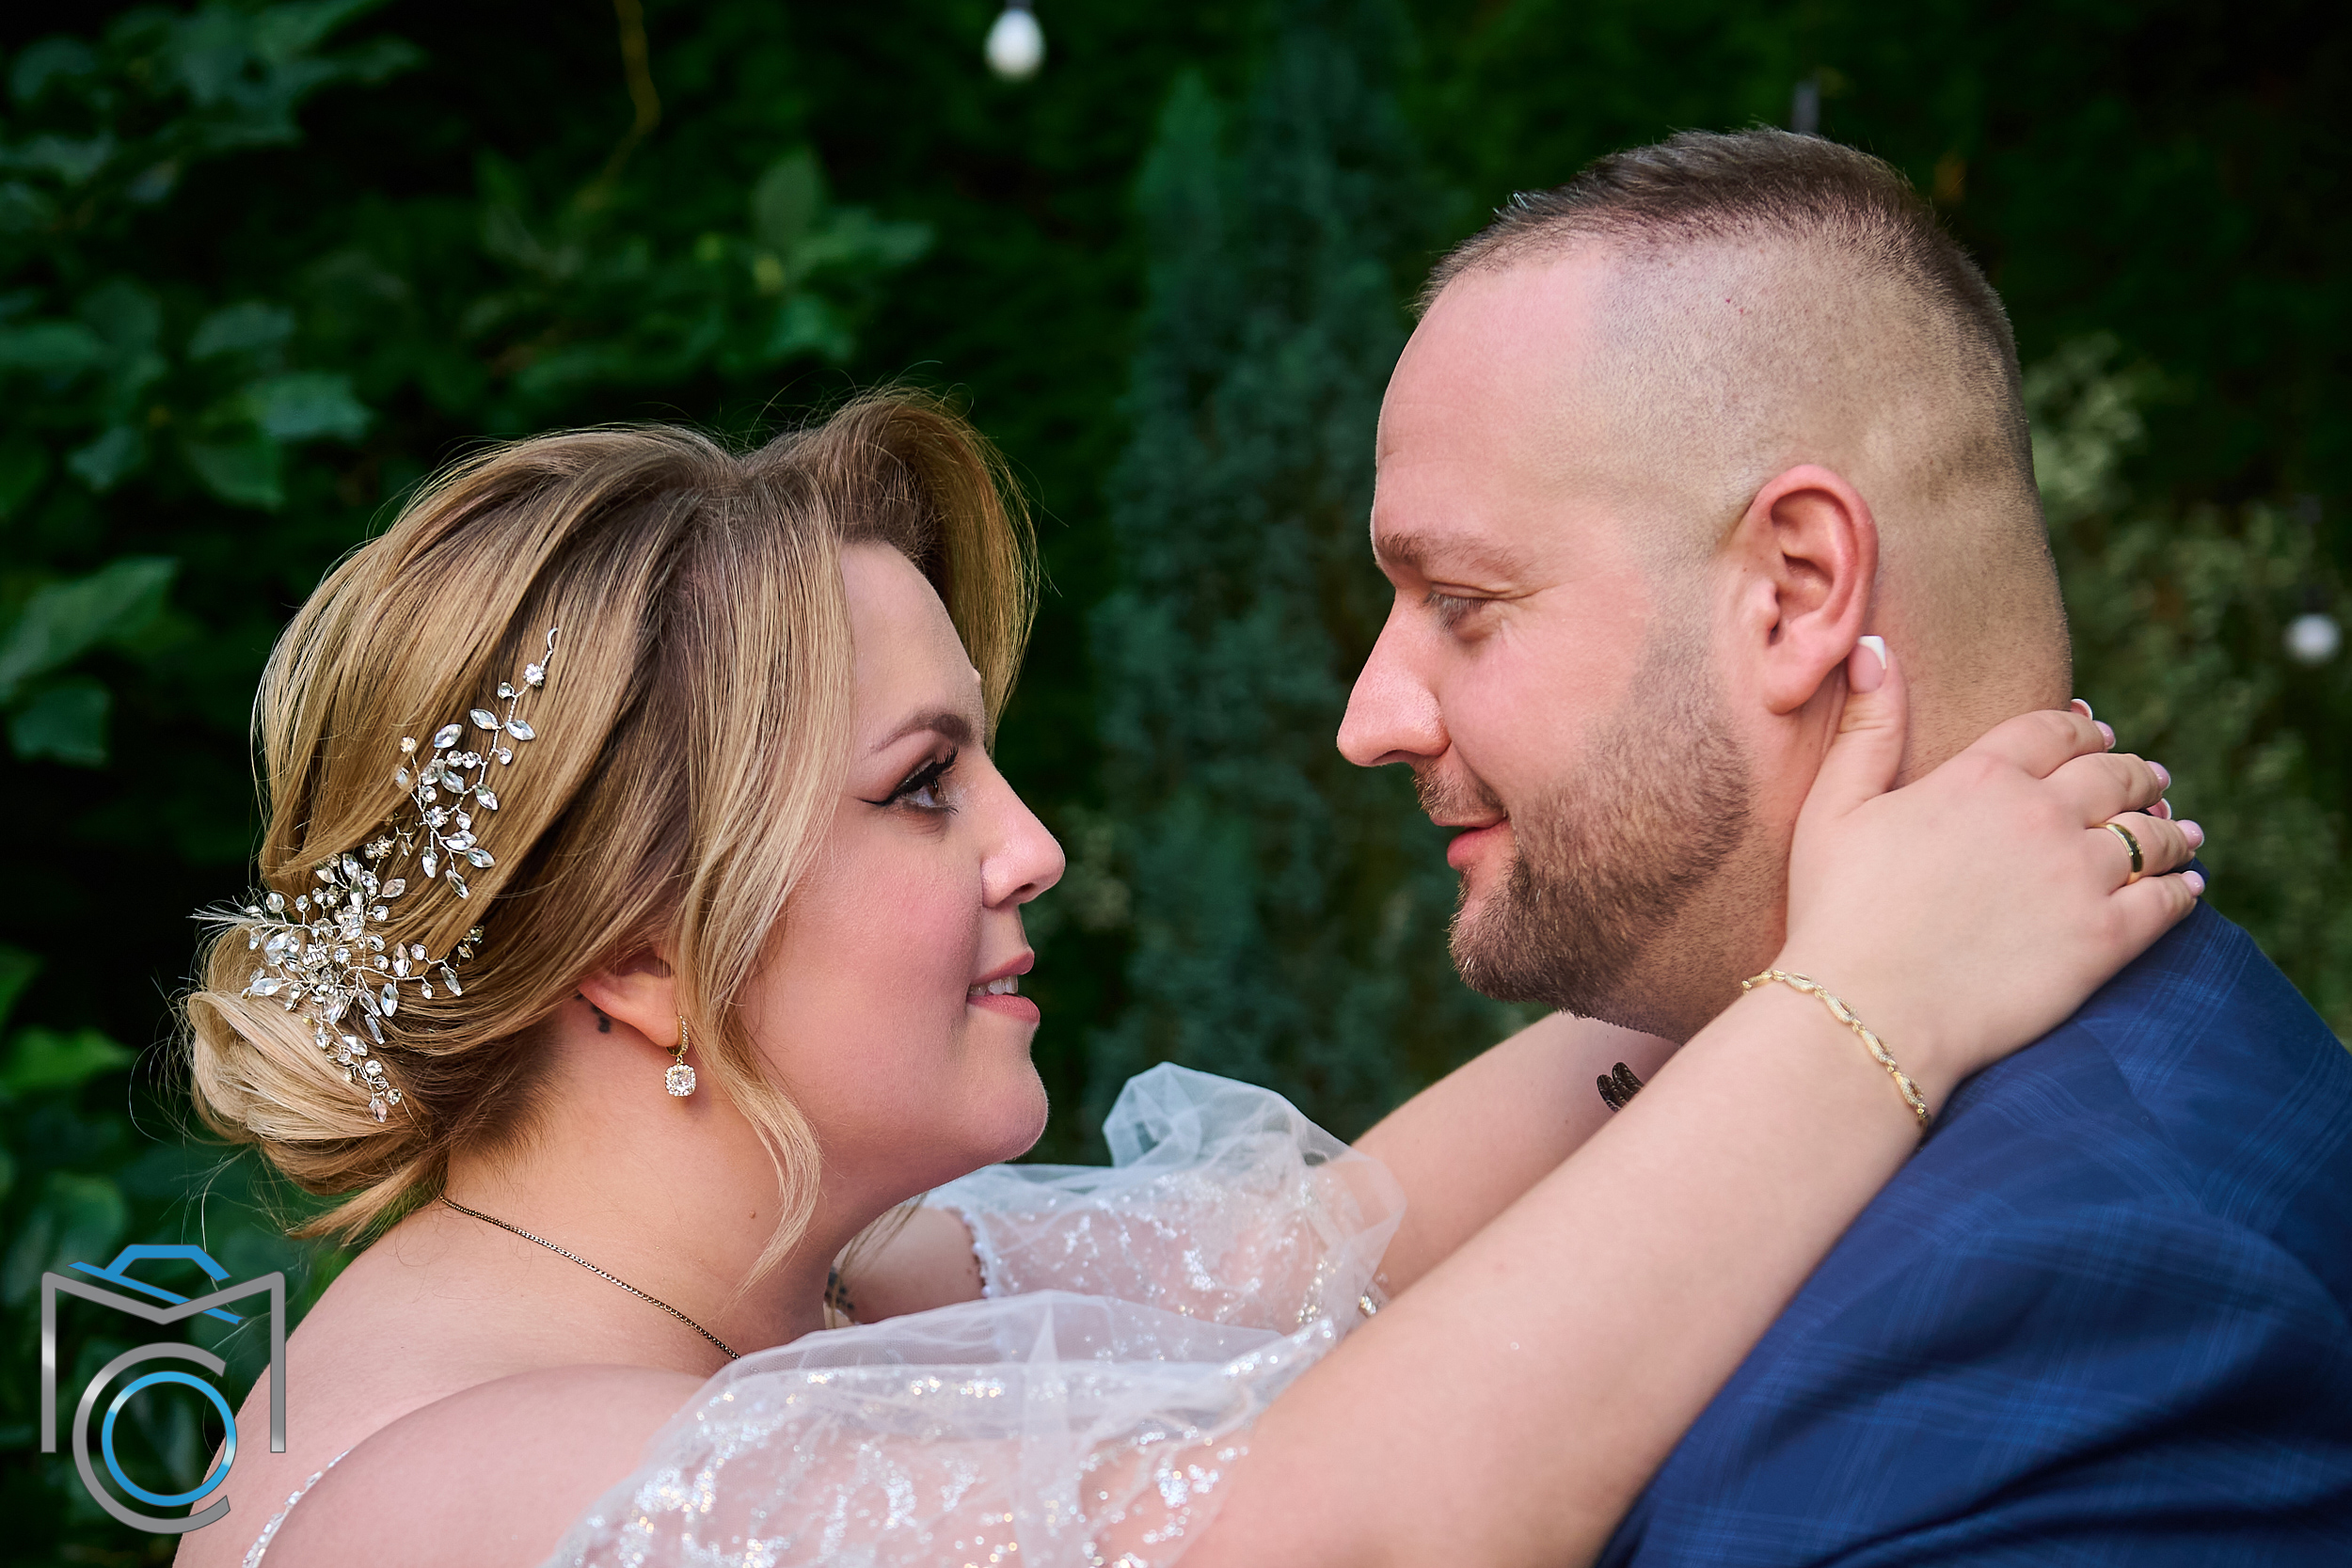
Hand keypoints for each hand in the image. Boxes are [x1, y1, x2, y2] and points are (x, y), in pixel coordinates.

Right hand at [1774, 638, 2201, 1102]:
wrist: (1868, 1010)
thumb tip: (1875, 648)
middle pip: (2114, 775)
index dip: (2080, 727)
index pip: (2054, 731)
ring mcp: (2079, 876)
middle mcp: (2042, 815)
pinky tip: (2188, 885)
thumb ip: (1867, 727)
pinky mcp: (2104, 939)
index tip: (2095, 731)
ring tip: (2178, 830)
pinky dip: (2183, 887)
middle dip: (2135, 772)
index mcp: (1981, 777)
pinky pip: (2167, 901)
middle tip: (2147, 778)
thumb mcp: (1833, 807)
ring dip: (2169, 825)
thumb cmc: (1837, 910)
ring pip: (2150, 834)